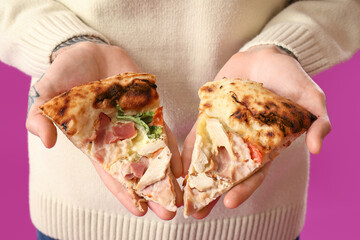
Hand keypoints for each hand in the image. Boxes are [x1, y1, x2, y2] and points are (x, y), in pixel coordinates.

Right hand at [26, 41, 182, 219]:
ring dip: (167, 174)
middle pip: (136, 169)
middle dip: (151, 190)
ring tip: (182, 194)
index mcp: (94, 140)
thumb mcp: (49, 91)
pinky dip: (172, 147)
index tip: (139, 210)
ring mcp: (135, 124)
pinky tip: (183, 164)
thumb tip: (42, 141)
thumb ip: (42, 114)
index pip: (109, 172)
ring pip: (153, 153)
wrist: (89, 51)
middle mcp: (117, 136)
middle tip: (168, 213)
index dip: (123, 191)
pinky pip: (162, 131)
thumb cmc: (67, 73)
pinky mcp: (149, 109)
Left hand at [182, 45, 330, 217]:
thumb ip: (318, 121)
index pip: (256, 172)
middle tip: (196, 211)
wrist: (265, 53)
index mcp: (268, 144)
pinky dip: (189, 148)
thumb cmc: (290, 76)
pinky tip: (178, 164)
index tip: (229, 203)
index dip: (244, 188)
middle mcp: (245, 141)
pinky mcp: (211, 114)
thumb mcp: (311, 97)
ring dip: (196, 176)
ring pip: (210, 157)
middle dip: (213, 191)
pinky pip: (199, 134)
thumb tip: (317, 148)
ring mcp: (226, 128)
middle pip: (228, 172)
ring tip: (182, 194)